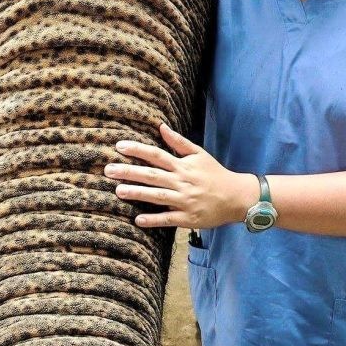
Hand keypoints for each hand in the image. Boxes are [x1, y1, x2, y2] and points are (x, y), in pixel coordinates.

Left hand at [103, 122, 257, 229]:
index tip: (119, 147)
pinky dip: (154, 220)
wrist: (236, 197)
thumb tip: (161, 126)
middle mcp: (182, 182)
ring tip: (118, 191)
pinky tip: (138, 219)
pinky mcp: (188, 218)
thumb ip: (178, 141)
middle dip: (129, 172)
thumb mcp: (199, 154)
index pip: (156, 155)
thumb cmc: (215, 173)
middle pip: (152, 175)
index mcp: (183, 166)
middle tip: (108, 170)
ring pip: (157, 196)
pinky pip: (168, 219)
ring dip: (137, 194)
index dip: (137, 150)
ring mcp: (184, 201)